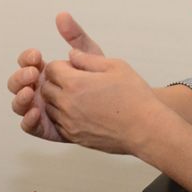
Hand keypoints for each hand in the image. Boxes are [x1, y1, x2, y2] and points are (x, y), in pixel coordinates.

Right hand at [8, 12, 103, 141]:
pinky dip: (28, 121)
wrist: (126, 109)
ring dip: (20, 98)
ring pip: (20, 105)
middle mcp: (40, 90)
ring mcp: (43, 110)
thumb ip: (76, 37)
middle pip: (18, 83)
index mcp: (47, 72)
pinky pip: (31, 127)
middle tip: (33, 74)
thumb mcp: (92, 56)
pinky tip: (36, 113)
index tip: (37, 56)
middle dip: (21, 77)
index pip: (27, 62)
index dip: (27, 58)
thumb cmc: (108, 82)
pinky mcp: (49, 129)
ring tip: (30, 93)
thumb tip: (62, 15)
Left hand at [39, 48, 165, 154]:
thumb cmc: (134, 97)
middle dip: (57, 81)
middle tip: (75, 81)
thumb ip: (88, 58)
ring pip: (50, 107)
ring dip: (58, 99)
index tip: (74, 68)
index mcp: (75, 83)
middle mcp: (67, 104)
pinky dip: (64, 115)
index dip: (62, 65)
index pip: (51, 69)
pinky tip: (82, 111)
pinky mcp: (74, 137)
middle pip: (46, 88)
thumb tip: (71, 55)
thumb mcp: (115, 66)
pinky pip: (58, 123)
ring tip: (79, 96)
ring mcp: (69, 123)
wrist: (145, 129)